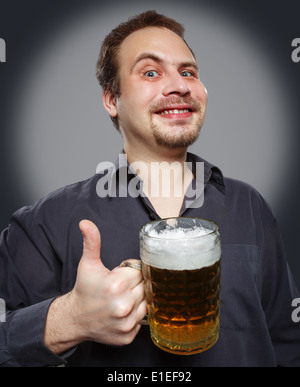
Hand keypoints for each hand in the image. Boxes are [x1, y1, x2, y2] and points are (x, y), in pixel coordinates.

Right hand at [44, 220, 146, 353]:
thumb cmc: (84, 289)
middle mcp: (123, 306)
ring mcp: (126, 323)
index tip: (119, 276)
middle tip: (119, 288)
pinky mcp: (128, 336)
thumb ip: (92, 241)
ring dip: (137, 300)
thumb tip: (86, 223)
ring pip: (146, 303)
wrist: (75, 318)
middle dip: (134, 285)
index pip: (139, 272)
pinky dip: (135, 315)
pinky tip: (122, 312)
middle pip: (144, 287)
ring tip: (121, 299)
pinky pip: (142, 320)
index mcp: (116, 285)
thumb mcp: (88, 263)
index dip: (130, 272)